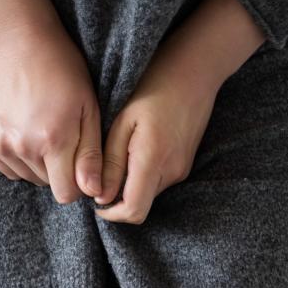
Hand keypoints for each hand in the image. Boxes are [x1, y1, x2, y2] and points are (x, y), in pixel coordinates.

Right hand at [0, 24, 101, 202]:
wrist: (19, 45)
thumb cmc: (63, 73)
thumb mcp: (88, 109)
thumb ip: (90, 154)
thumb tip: (93, 192)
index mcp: (53, 141)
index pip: (65, 194)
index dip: (77, 184)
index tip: (79, 165)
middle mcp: (22, 146)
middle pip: (47, 184)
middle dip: (58, 170)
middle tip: (61, 137)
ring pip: (26, 177)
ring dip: (37, 164)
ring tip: (41, 131)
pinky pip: (6, 168)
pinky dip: (18, 158)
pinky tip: (24, 132)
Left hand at [93, 45, 216, 222]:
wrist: (193, 73)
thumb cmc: (152, 88)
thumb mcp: (122, 121)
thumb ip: (110, 162)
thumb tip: (100, 197)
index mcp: (153, 160)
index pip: (134, 210)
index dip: (111, 213)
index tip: (95, 201)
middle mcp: (172, 172)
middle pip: (140, 205)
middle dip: (117, 198)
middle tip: (100, 172)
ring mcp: (181, 170)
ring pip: (148, 194)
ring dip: (129, 185)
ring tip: (118, 154)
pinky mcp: (185, 165)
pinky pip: (158, 181)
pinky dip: (142, 175)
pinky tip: (134, 149)